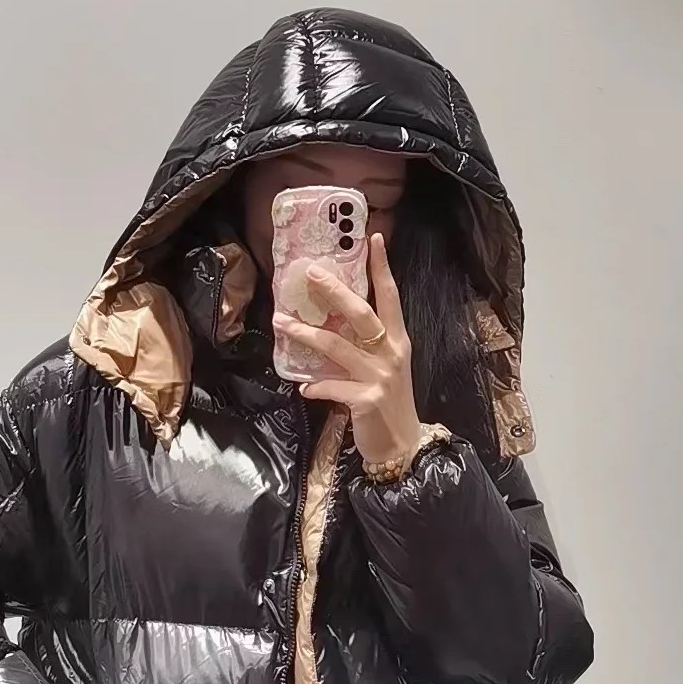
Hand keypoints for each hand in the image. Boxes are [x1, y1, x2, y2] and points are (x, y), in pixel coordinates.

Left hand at [273, 233, 423, 466]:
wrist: (402, 445)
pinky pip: (333, 386)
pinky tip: (303, 386)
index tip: (372, 238)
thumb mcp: (384, 366)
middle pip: (362, 313)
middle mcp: (391, 352)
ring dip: (305, 334)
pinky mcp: (366, 399)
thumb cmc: (388, 401)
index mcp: (396, 339)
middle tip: (310, 272)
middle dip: (335, 291)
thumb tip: (330, 319)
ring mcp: (379, 375)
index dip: (381, 267)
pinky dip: (316, 385)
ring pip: (337, 346)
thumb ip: (365, 344)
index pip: (390, 296)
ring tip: (280, 323)